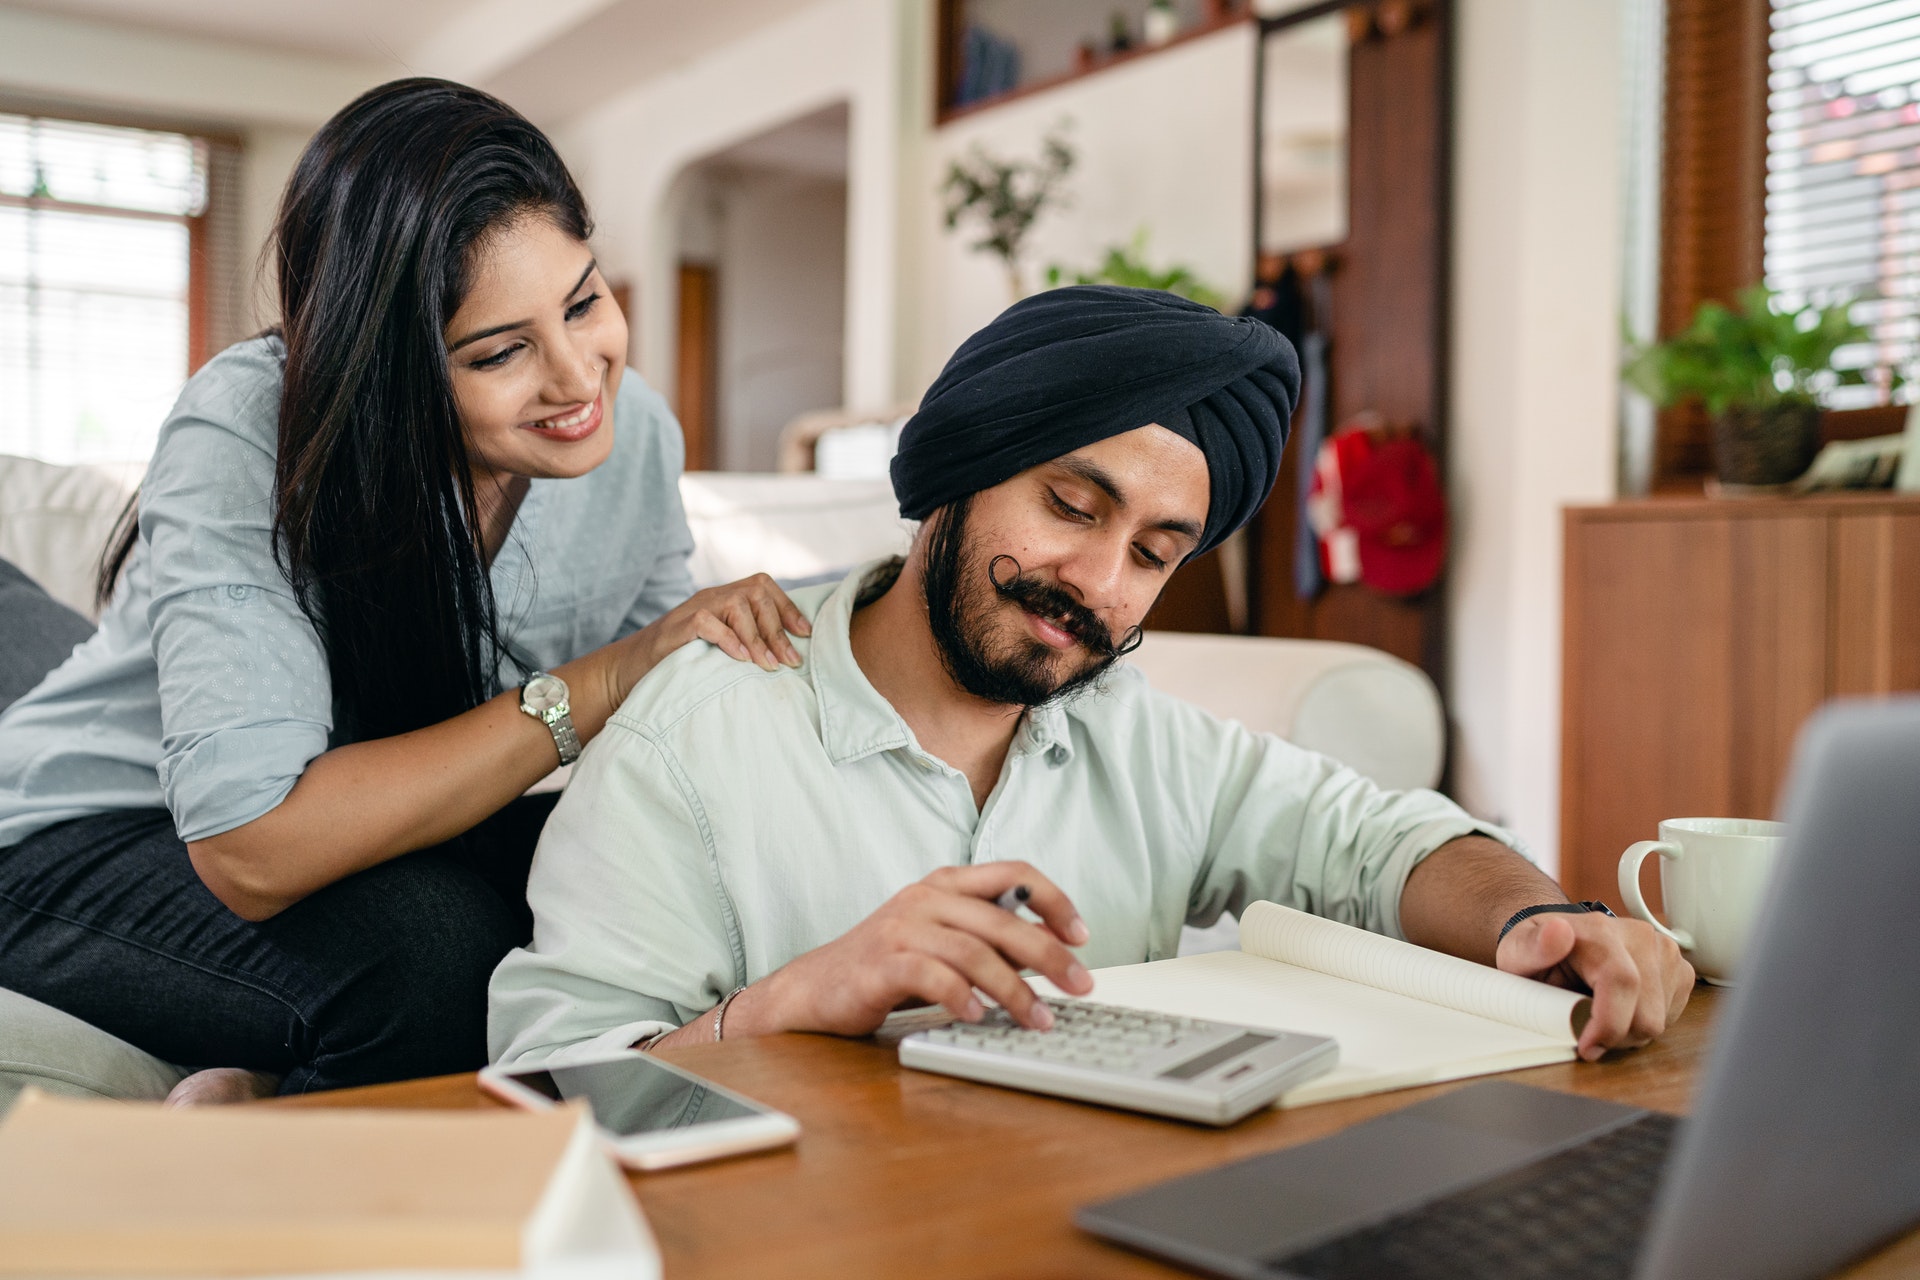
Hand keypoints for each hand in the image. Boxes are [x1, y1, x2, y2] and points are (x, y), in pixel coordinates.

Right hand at [612, 574, 810, 703]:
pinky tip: (740, 660)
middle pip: (756, 595)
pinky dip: (728, 640)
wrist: (633, 667)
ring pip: (736, 605)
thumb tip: (787, 656)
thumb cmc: (682, 660)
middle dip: (777, 629)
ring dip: (758, 638)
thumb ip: (745, 640)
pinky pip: (708, 623)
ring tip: (769, 666)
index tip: (806, 635)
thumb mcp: (719, 645)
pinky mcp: (678, 626)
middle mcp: (712, 596)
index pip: (764, 588)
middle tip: (790, 661)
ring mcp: (694, 607)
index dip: (788, 609)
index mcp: (725, 597)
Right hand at [738, 862, 1095, 1038]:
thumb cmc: (885, 967)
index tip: (1081, 935)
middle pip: (1002, 919)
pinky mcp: (880, 963)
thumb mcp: (944, 944)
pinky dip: (961, 997)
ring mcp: (900, 928)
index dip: (1053, 899)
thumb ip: (991, 941)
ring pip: (974, 952)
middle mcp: (925, 898)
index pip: (1013, 872)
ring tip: (1037, 1019)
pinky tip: (977, 1016)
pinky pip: (932, 976)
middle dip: (1049, 954)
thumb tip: (1051, 953)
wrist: (814, 991)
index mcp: (945, 884)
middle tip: (1080, 985)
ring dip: (1014, 989)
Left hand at [1496, 912, 1694, 1060]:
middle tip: (1586, 1032)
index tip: (1586, 1046)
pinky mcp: (1679, 969)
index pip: (1623, 982)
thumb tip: (1557, 933)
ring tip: (1599, 1011)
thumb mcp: (1517, 951)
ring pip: (1660, 1020)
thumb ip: (1531, 948)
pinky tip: (1621, 1006)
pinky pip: (1671, 1016)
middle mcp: (1640, 937)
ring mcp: (1664, 952)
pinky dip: (1644, 1021)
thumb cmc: (1539, 948)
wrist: (1559, 936)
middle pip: (1646, 1012)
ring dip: (1629, 1030)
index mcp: (1601, 930)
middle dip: (1614, 1036)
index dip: (1609, 1025)